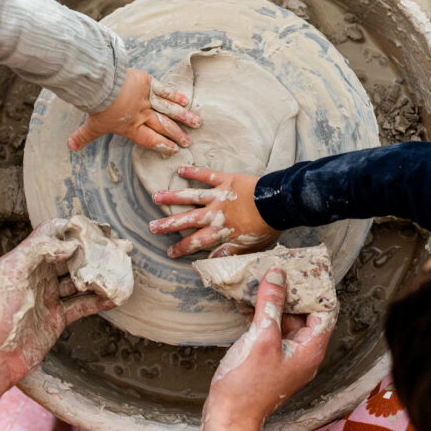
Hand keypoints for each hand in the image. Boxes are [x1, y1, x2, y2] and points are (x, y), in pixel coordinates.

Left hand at [0, 219, 117, 384]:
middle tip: (116, 248)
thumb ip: (37, 250)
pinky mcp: (58, 317)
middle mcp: (40, 276)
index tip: (93, 228)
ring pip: (81, 280)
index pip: (51, 235)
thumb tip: (70, 245)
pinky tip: (114, 297)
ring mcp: (50, 297)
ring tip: (118, 271)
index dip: (71, 228)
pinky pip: (83, 305)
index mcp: (27, 261)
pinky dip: (99, 301)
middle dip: (93, 252)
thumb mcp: (9, 272)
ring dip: (99, 276)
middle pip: (72, 257)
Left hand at [67, 68, 200, 154]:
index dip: (162, 145)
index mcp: (131, 128)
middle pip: (163, 127)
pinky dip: (175, 96)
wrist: (102, 86)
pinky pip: (165, 91)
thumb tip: (70, 147)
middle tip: (189, 142)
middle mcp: (143, 116)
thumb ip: (83, 136)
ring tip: (197, 123)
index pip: (150, 139)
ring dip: (184, 118)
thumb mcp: (91, 124)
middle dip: (177, 135)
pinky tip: (186, 101)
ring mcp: (147, 99)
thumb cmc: (98, 107)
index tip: (174, 150)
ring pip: (169, 111)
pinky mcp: (148, 83)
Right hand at [150, 167, 278, 257]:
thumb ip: (229, 252)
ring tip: (155, 196)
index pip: (197, 241)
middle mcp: (215, 214)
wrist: (279, 203)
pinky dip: (194, 172)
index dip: (182, 247)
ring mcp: (219, 196)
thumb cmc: (267, 226)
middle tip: (152, 226)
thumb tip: (210, 261)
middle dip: (169, 223)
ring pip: (191, 196)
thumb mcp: (249, 246)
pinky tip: (180, 169)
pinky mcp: (226, 180)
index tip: (169, 251)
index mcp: (221, 231)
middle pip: (187, 220)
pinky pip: (207, 175)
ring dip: (173, 196)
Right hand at [199, 268, 335, 430]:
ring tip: (264, 280)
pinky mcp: (270, 359)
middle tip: (281, 269)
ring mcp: (286, 356)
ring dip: (276, 302)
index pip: (325, 311)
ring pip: (287, 321)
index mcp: (310, 349)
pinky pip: (273, 330)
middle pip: (306, 314)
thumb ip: (271, 304)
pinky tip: (250, 302)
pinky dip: (264, 315)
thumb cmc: (247, 386)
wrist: (228, 417)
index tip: (306, 270)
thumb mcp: (261, 337)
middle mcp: (303, 353)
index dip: (317, 290)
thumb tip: (277, 275)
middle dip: (293, 292)